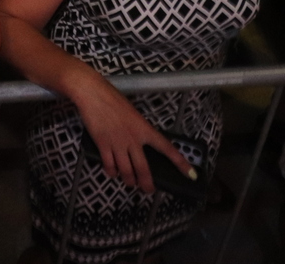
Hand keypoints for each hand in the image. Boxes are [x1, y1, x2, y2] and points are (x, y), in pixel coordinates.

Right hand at [72, 73, 194, 192]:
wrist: (93, 94)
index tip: (191, 174)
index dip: (180, 163)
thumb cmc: (112, 98)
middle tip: (148, 190)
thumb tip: (137, 143)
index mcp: (145, 129)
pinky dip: (112, 172)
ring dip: (129, 181)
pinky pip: (109, 166)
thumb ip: (137, 129)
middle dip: (147, 184)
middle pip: (143, 169)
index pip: (167, 148)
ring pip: (126, 172)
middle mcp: (134, 139)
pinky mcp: (103, 145)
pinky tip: (113, 172)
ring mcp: (118, 143)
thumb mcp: (132, 113)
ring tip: (130, 183)